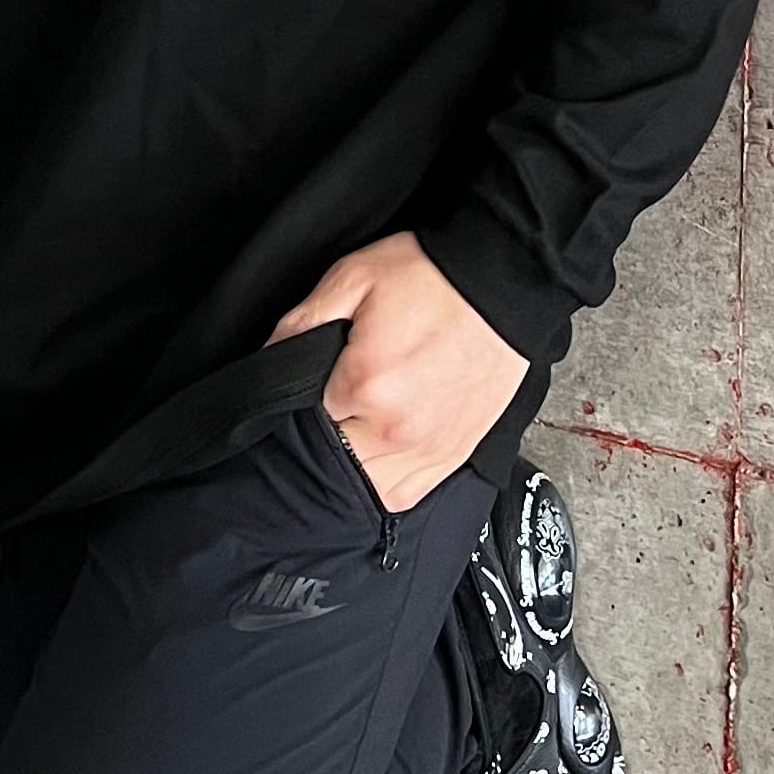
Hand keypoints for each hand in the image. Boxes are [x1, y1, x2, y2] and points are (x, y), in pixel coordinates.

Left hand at [266, 230, 528, 512]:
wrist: (504, 284)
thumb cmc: (432, 278)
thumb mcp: (352, 278)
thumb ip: (301, 322)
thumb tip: (269, 359)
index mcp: (366, 384)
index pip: (301, 417)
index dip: (296, 400)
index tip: (304, 384)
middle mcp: (396, 429)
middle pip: (331, 459)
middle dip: (322, 433)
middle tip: (330, 400)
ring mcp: (429, 450)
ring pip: (365, 487)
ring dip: (351, 463)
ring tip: (353, 426)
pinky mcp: (454, 456)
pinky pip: (405, 495)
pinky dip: (384, 482)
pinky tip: (377, 453)